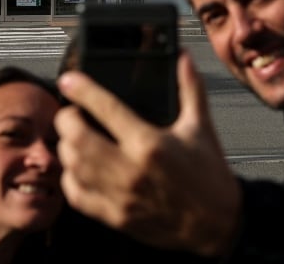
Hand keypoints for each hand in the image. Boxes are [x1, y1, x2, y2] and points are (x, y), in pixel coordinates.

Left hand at [54, 49, 241, 257]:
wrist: (217, 225)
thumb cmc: (210, 178)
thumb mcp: (201, 126)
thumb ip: (190, 88)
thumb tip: (184, 58)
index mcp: (150, 143)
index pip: (106, 108)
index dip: (82, 90)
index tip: (70, 81)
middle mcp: (130, 169)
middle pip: (78, 138)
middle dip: (66, 119)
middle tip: (71, 112)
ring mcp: (120, 195)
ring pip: (73, 167)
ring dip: (66, 147)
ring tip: (73, 136)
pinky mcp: (115, 217)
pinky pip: (77, 196)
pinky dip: (70, 179)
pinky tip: (77, 169)